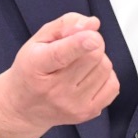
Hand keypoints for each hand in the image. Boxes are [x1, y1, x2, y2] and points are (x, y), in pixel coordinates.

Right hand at [0, 12, 119, 137]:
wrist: (23, 108)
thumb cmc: (30, 69)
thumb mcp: (37, 40)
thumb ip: (64, 25)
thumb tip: (92, 24)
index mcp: (36, 66)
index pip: (61, 55)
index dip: (80, 44)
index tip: (93, 37)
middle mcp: (54, 89)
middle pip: (93, 56)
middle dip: (92, 43)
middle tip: (80, 47)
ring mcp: (72, 104)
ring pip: (105, 68)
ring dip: (98, 60)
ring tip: (81, 64)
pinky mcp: (86, 113)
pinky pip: (113, 86)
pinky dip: (106, 76)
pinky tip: (90, 76)